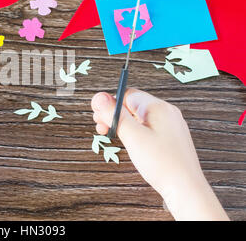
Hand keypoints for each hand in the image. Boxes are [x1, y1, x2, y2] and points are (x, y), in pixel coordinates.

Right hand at [91, 89, 228, 220]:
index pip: (128, 94)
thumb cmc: (163, 164)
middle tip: (103, 128)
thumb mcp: (133, 136)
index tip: (99, 117)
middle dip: (115, 115)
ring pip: (139, 118)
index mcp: (159, 107)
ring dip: (123, 124)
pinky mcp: (169, 138)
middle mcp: (166, 113)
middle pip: (133, 105)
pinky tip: (130, 143)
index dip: (110, 104)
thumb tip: (99, 97)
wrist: (185, 189)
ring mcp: (170, 125)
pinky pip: (147, 128)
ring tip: (113, 137)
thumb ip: (115, 115)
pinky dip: (134, 133)